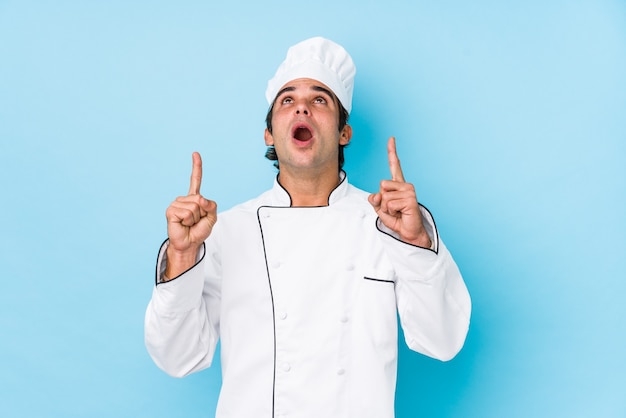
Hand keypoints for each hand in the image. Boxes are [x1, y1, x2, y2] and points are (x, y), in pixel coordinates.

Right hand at [164, 152, 216, 277]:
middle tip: (196, 221)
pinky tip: (183, 224)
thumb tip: (200, 199)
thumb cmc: (199, 231)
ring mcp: (176, 204)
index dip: (196, 166)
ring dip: (195, 218)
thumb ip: (211, 205)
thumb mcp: (212, 217)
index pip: (195, 180)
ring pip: (195, 206)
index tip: (195, 153)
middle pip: (201, 199)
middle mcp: (184, 199)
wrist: (189, 244)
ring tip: (189, 223)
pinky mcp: (171, 211)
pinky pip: (187, 212)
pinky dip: (189, 221)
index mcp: (194, 198)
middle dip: (203, 213)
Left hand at [368, 137, 430, 247]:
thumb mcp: (380, 209)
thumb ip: (375, 200)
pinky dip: (391, 212)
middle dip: (382, 201)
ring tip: (397, 212)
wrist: (409, 233)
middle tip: (393, 209)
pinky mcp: (410, 199)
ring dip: (386, 208)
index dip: (392, 152)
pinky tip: (401, 214)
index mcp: (398, 185)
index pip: (394, 165)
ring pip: (385, 196)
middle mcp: (405, 185)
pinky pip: (389, 204)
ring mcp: (409, 191)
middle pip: (382, 185)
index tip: (391, 139)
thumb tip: (375, 196)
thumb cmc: (397, 219)